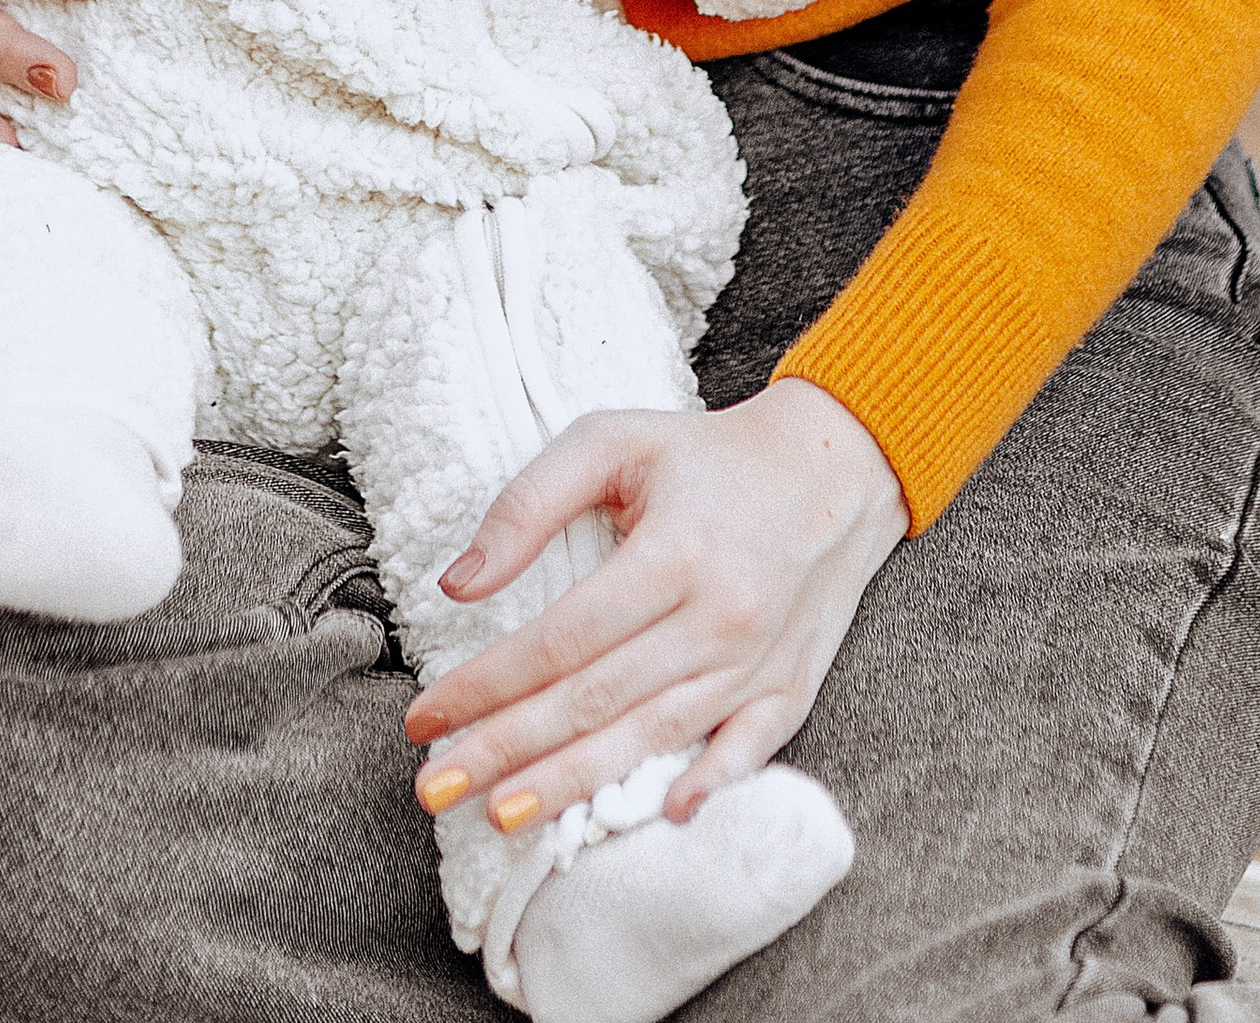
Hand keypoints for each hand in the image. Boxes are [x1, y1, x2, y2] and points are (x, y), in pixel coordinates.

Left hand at [404, 378, 905, 829]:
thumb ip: (530, 503)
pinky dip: (705, 787)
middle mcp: (719, 616)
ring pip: (652, 738)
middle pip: (595, 702)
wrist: (835, 466)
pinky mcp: (791, 688)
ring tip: (501, 814)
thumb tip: (458, 584)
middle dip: (506, 751)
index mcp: (673, 552)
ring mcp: (759, 661)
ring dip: (573, 786)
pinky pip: (745, 753)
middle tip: (435, 789)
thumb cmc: (707, 455)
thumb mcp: (612, 440)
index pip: (560, 640)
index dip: (486, 685)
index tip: (424, 718)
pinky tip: (658, 819)